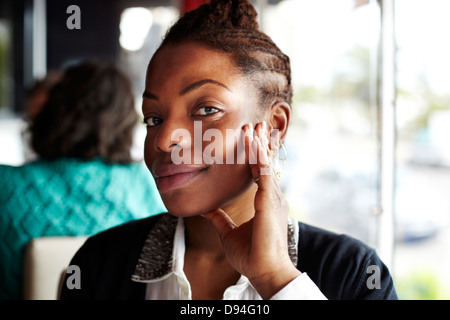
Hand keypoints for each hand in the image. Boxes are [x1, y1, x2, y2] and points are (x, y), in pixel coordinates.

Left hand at [203, 121, 299, 298]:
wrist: (264, 270)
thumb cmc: (251, 255)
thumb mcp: (229, 233)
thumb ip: (219, 219)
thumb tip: (205, 210)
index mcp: (266, 202)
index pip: (260, 172)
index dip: (256, 155)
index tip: (251, 139)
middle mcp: (272, 196)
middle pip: (266, 163)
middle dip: (262, 143)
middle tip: (259, 124)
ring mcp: (273, 197)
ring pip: (265, 163)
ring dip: (259, 143)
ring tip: (256, 124)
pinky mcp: (269, 200)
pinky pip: (262, 172)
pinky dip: (257, 155)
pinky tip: (253, 141)